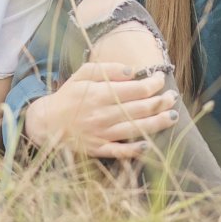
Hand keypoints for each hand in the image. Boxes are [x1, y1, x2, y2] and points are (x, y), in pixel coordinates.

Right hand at [24, 61, 176, 157]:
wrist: (47, 122)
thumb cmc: (68, 95)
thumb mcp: (82, 74)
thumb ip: (107, 69)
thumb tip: (132, 71)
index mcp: (101, 94)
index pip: (137, 89)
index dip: (154, 84)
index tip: (160, 79)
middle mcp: (104, 114)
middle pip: (142, 109)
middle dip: (162, 102)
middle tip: (173, 97)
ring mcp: (102, 133)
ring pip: (137, 129)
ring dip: (158, 123)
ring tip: (173, 117)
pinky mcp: (99, 148)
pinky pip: (121, 151)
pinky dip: (136, 149)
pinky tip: (149, 144)